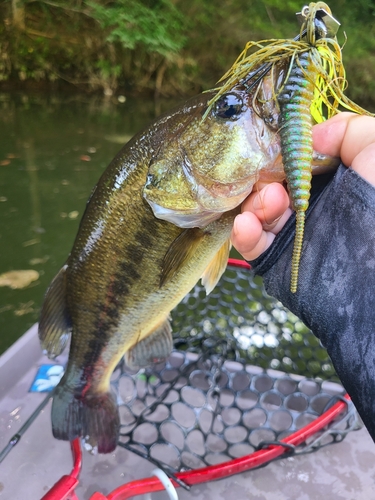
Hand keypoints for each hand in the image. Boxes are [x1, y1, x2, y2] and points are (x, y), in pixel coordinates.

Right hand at [231, 112, 374, 260]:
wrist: (374, 270)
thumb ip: (350, 130)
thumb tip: (312, 137)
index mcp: (331, 181)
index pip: (293, 160)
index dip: (281, 153)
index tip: (277, 150)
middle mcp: (309, 204)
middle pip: (269, 183)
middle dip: (264, 178)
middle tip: (275, 184)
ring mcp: (292, 232)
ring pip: (256, 210)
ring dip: (256, 203)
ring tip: (272, 203)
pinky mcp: (278, 259)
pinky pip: (251, 243)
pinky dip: (243, 231)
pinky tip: (246, 224)